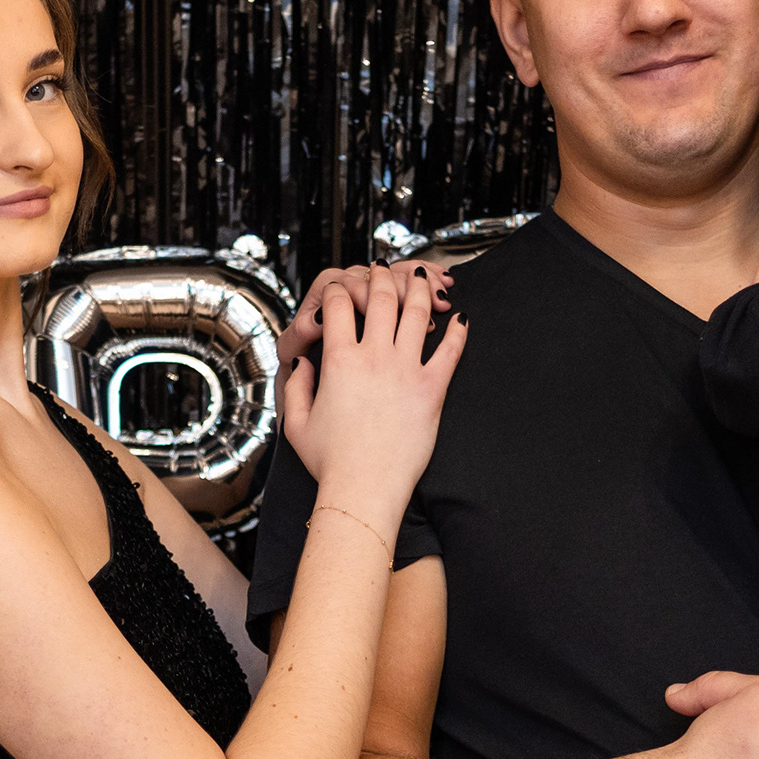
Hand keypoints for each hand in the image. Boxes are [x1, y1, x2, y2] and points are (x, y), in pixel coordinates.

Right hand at [276, 262, 464, 506]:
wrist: (363, 489)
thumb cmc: (329, 462)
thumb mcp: (296, 423)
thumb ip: (296, 387)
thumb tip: (302, 362)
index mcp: (338, 361)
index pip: (338, 304)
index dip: (337, 289)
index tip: (340, 288)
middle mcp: (374, 358)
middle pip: (380, 298)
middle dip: (379, 277)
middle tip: (381, 270)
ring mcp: (406, 371)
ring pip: (417, 314)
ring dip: (419, 290)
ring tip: (421, 279)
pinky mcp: (432, 390)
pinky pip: (451, 352)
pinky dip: (458, 332)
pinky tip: (462, 318)